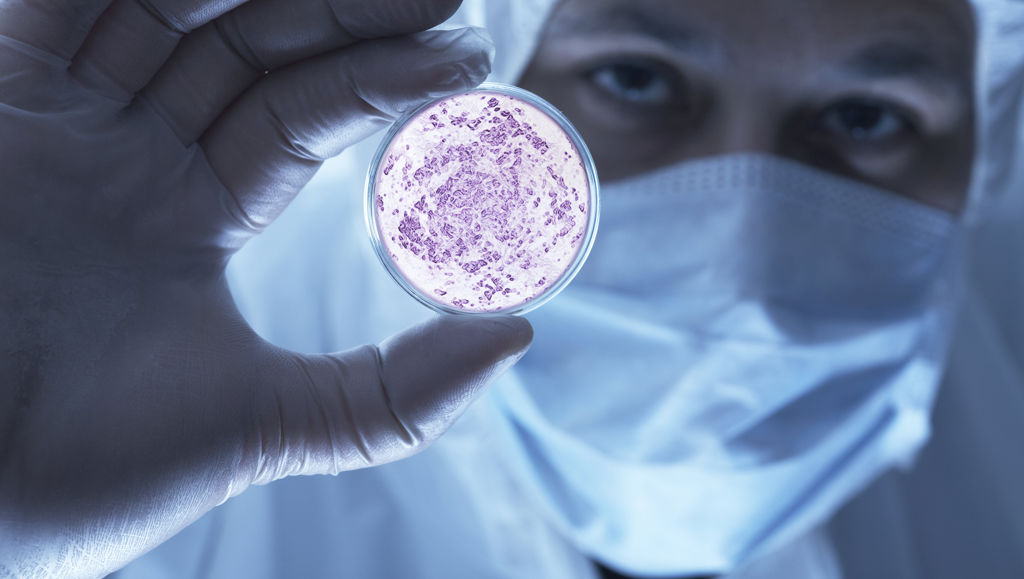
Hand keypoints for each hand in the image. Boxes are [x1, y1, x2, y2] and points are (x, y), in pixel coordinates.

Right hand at [0, 0, 530, 575]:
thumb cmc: (95, 469)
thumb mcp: (275, 420)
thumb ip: (395, 392)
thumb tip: (517, 336)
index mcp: (193, 213)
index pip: (302, 111)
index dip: (383, 74)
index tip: (469, 57)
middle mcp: (133, 154)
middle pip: (252, 45)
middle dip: (347, 11)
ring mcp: (64, 123)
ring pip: (171, 8)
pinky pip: (60, 7)